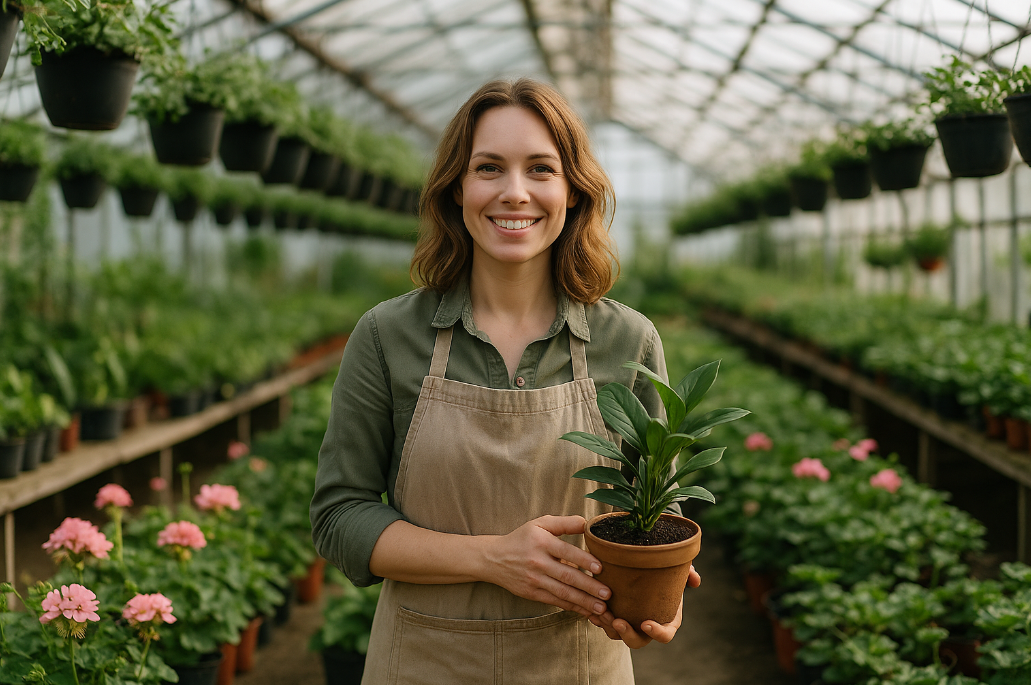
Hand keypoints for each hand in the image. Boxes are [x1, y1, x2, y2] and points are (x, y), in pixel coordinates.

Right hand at [482, 515, 610, 617]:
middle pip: (566, 576)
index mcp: (541, 542)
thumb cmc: (522, 539)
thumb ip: (564, 523)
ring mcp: (534, 579)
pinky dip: (571, 606)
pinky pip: (555, 601)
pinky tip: (585, 610)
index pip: (566, 551)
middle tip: (607, 593)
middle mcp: (537, 561)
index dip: (583, 560)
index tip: (600, 567)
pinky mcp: (532, 593)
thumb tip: (586, 523)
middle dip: (588, 586)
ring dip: (583, 601)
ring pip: (562, 592)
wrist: (494, 558)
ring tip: (601, 607)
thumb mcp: (539, 524)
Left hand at [587, 565, 700, 647]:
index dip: (657, 632)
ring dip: (608, 626)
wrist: (643, 567)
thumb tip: (696, 580)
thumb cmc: (663, 571)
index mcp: (666, 619)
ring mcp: (630, 623)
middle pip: (637, 641)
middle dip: (627, 634)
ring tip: (600, 611)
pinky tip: (591, 609)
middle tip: (617, 621)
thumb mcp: (677, 569)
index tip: (646, 623)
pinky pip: (604, 624)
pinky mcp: (614, 615)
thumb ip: (687, 572)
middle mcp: (647, 626)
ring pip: (617, 634)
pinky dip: (598, 619)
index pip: (665, 635)